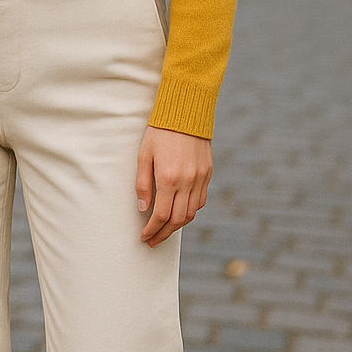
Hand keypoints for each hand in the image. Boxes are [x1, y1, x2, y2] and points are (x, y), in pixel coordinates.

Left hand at [136, 125, 211, 246]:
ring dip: (178, 225)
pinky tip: (180, 212)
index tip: (144, 237)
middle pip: (178, 220)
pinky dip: (190, 211)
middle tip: (153, 240)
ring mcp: (200, 178)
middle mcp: (187, 181)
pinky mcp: (208, 173)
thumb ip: (143, 184)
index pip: (161, 215)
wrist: (186, 111)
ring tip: (165, 230)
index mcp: (168, 178)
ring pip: (191, 213)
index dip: (152, 230)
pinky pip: (200, 200)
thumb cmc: (160, 132)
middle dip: (164, 233)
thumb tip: (144, 209)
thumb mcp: (144, 155)